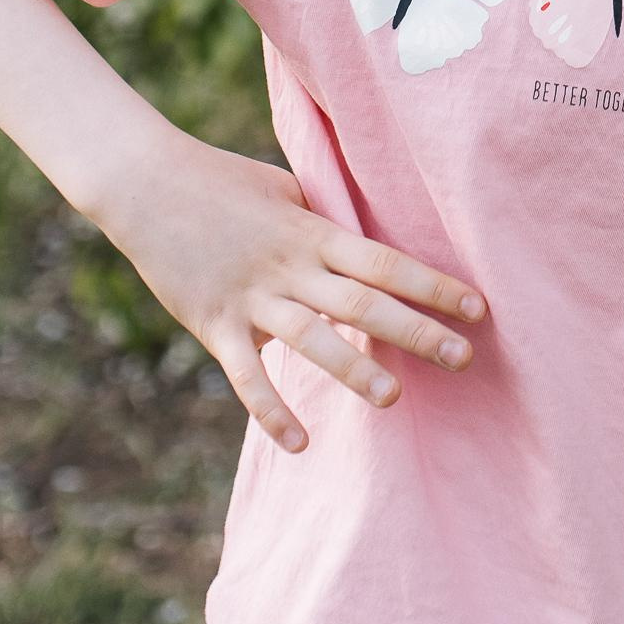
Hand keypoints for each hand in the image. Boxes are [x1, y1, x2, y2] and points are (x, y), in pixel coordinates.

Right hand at [98, 125, 485, 454]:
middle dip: (416, 331)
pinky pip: (246, 374)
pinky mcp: (214, 323)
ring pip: (311, 338)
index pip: (385, 261)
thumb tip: (369, 244)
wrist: (146, 183)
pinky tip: (300, 442)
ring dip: (353, 370)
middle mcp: (290, 266)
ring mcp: (252, 296)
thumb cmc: (222, 181)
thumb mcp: (286, 191)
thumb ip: (325, 222)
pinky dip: (271, 410)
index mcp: (313, 232)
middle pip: (363, 301)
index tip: (477, 308)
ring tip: (395, 399)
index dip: (433, 285)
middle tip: (463, 358)